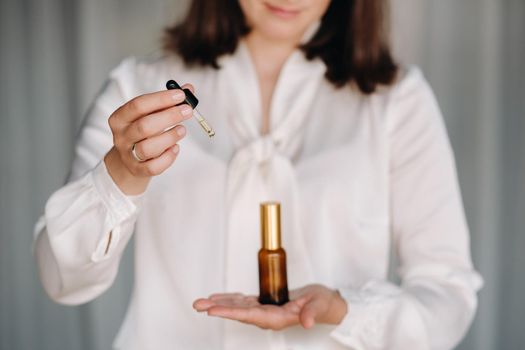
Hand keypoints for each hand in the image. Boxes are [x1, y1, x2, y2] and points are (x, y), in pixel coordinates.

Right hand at [104, 84, 194, 194]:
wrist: (128, 160)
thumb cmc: (143, 132)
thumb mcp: (149, 114)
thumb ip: (167, 101)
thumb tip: (189, 89)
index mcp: (120, 118)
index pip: (138, 105)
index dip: (161, 99)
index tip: (181, 95)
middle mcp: (121, 136)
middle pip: (144, 126)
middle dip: (169, 117)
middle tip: (188, 111)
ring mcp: (128, 155)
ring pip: (148, 148)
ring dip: (169, 137)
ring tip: (182, 130)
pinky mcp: (137, 170)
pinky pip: (153, 167)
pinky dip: (168, 157)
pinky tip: (176, 148)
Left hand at [193, 284, 347, 330]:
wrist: (327, 305)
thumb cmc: (324, 304)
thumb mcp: (320, 305)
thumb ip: (312, 314)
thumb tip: (305, 323)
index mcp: (278, 318)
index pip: (249, 316)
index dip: (230, 313)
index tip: (212, 311)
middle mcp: (268, 317)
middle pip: (238, 313)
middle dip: (218, 309)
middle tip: (197, 305)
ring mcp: (266, 311)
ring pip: (238, 308)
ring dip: (220, 304)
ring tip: (201, 301)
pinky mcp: (266, 304)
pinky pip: (244, 302)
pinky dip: (230, 299)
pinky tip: (218, 297)